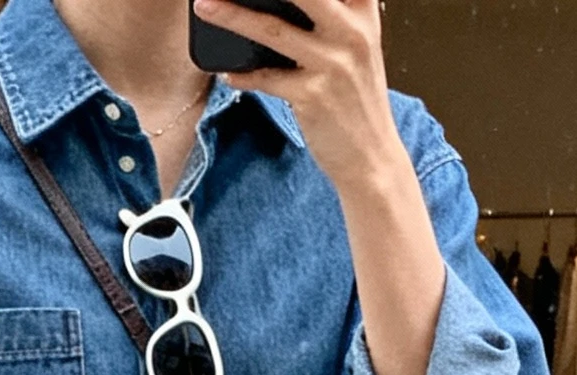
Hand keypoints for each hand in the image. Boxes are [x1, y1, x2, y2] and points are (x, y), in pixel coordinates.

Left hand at [191, 0, 403, 196]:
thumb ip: (336, 18)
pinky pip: (267, 79)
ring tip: (205, 5)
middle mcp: (351, 34)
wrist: (371, 158)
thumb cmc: (358, 102)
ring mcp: (332, 65)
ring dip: (233, 16)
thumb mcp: (359, 49)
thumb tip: (283, 6)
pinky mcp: (313, 97)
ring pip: (273, 30)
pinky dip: (244, 76)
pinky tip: (229, 73)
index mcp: (363, 15)